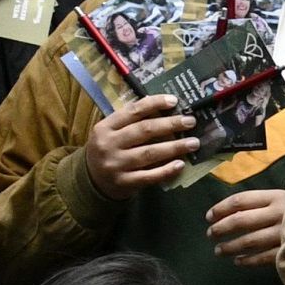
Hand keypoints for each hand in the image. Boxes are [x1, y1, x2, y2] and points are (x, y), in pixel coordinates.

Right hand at [82, 92, 196, 198]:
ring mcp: (116, 165)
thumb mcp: (111, 132)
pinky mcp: (124, 182)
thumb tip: (164, 107)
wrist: (92, 180)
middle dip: (170, 125)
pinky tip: (180, 164)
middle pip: (144, 131)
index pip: (133, 111)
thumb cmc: (109, 150)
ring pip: (150, 153)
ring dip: (174, 147)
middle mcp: (109, 144)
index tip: (174, 101)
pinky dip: (166, 170)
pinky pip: (149, 176)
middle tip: (190, 121)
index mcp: (105, 127)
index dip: (155, 104)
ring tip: (193, 143)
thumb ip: (131, 121)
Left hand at [203, 188, 284, 267]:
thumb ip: (267, 203)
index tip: (209, 217)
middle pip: (241, 220)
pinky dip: (249, 261)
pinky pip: (264, 258)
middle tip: (210, 234)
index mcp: (276, 197)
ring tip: (218, 251)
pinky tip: (238, 261)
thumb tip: (233, 212)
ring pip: (250, 241)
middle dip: (222, 228)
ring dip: (230, 247)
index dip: (221, 208)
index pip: (240, 201)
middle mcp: (279, 213)